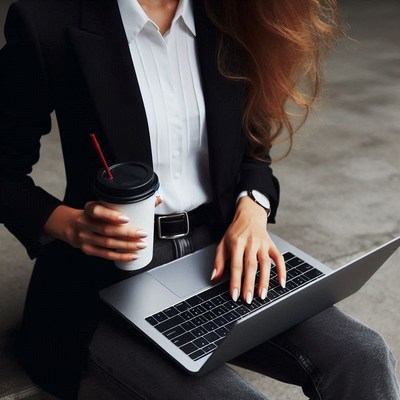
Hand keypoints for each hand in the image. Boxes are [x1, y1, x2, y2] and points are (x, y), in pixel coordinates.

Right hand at [43, 196, 161, 261]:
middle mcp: (85, 223)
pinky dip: (121, 256)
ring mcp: (85, 238)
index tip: (126, 218)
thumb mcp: (105, 204)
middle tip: (142, 234)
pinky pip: (106, 254)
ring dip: (127, 246)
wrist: (71, 226)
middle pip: (107, 230)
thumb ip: (130, 201)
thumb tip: (156, 198)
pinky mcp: (88, 250)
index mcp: (90, 209)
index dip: (111, 215)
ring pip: (108, 243)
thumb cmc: (95, 215)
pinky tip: (132, 255)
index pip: (97, 211)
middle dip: (127, 233)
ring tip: (141, 245)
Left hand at [212, 196, 285, 303]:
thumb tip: (214, 277)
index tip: (234, 295)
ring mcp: (263, 244)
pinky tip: (281, 283)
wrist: (249, 216)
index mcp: (237, 243)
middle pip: (251, 266)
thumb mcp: (223, 244)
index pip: (236, 266)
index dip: (235, 282)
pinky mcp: (272, 245)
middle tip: (248, 299)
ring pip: (265, 264)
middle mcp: (251, 243)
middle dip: (249, 285)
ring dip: (265, 281)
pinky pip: (279, 258)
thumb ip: (219, 261)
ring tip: (262, 295)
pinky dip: (282, 271)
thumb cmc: (235, 232)